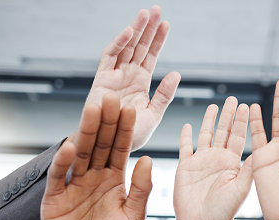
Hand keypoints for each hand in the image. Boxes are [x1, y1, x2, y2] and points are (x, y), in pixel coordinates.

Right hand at [41, 93, 152, 219]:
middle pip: (101, 144)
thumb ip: (141, 189)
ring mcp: (75, 184)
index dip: (125, 130)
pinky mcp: (55, 197)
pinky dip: (64, 162)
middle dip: (106, 122)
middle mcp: (95, 176)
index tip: (131, 109)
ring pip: (81, 154)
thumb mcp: (134, 216)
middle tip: (110, 98)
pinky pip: (59, 177)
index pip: (121, 148)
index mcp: (115, 178)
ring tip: (91, 110)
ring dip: (86, 132)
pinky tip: (70, 145)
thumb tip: (147, 158)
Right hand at [85, 6, 180, 150]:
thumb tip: (176, 73)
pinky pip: (110, 57)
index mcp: (141, 82)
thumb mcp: (153, 114)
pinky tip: (130, 32)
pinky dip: (119, 44)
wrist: (110, 147)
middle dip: (148, 28)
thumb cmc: (130, 135)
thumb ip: (164, 95)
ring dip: (136, 30)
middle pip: (140, 47)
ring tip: (146, 13)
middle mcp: (128, 75)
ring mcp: (114, 75)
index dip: (158, 40)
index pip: (151, 56)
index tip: (166, 24)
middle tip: (157, 9)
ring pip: (126, 47)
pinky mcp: (101, 79)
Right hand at [173, 97, 252, 219]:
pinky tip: (188, 125)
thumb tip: (262, 150)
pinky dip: (185, 136)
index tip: (246, 104)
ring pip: (205, 135)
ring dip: (209, 120)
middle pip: (223, 131)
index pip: (238, 136)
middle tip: (232, 98)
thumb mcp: (240, 189)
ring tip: (214, 105)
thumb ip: (248, 169)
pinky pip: (185, 148)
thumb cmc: (223, 212)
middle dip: (227, 115)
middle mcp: (218, 160)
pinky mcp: (185, 168)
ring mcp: (201, 162)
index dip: (241, 121)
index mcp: (233, 163)